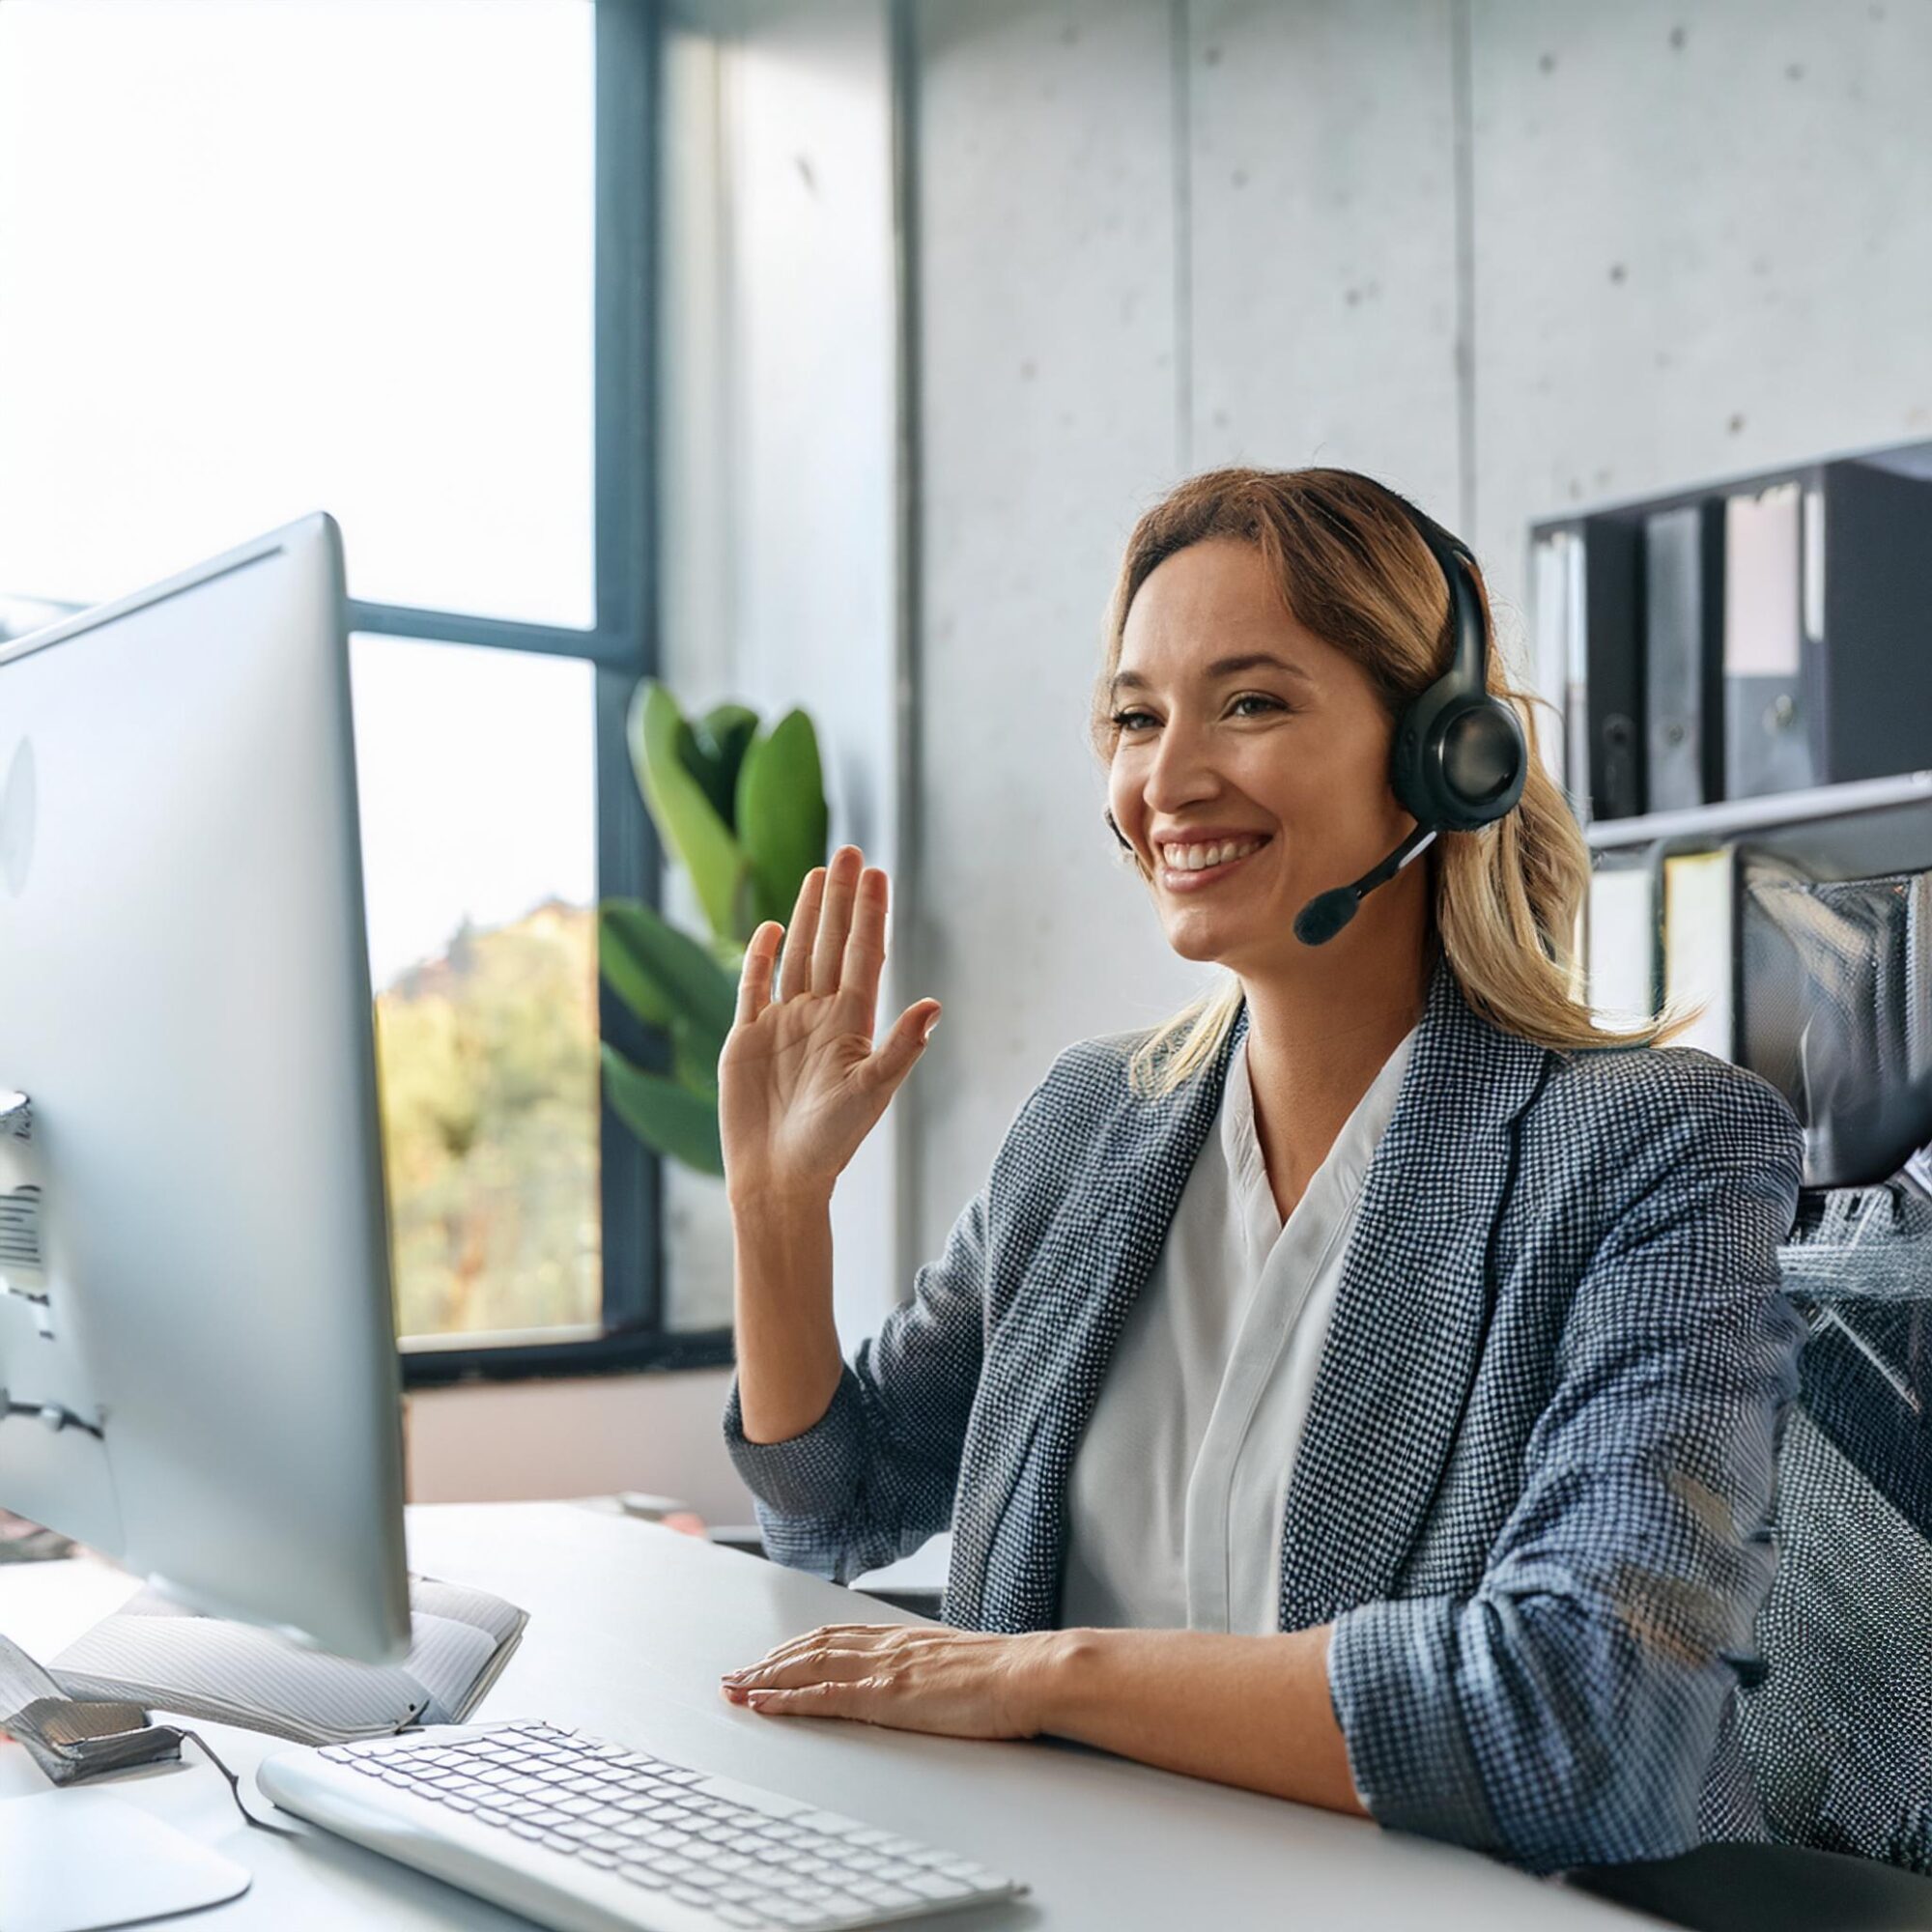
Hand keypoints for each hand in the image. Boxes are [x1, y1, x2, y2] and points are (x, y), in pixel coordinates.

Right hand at [718, 845, 940, 1203]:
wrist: (779, 1178)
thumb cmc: (831, 1143)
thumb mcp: (870, 1093)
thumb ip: (900, 1049)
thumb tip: (933, 1005)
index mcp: (852, 1024)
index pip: (863, 954)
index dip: (870, 913)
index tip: (876, 872)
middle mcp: (820, 1016)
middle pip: (832, 943)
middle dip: (841, 898)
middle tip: (849, 852)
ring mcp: (783, 1024)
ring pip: (798, 955)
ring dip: (807, 915)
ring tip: (819, 874)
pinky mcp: (747, 1038)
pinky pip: (754, 986)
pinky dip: (761, 956)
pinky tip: (770, 928)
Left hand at [718, 1623, 1055, 1739]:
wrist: (1031, 1672)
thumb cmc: (1010, 1673)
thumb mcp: (964, 1663)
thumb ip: (937, 1667)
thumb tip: (933, 1679)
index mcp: (906, 1638)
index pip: (839, 1635)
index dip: (800, 1646)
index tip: (774, 1656)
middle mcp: (888, 1645)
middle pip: (812, 1648)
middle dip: (770, 1663)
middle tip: (736, 1675)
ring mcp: (884, 1669)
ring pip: (808, 1667)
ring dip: (766, 1679)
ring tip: (735, 1689)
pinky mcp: (887, 1696)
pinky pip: (824, 1698)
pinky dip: (787, 1701)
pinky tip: (763, 1706)